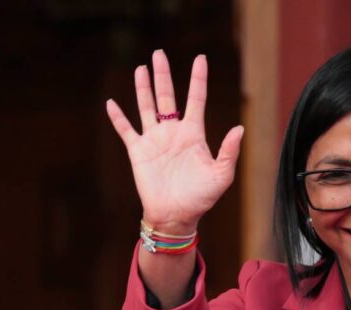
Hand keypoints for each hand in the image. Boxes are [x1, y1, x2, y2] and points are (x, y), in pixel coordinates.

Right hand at [106, 49, 242, 232]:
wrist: (176, 215)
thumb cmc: (201, 198)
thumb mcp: (221, 175)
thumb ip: (229, 151)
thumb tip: (239, 129)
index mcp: (194, 134)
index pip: (196, 99)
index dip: (198, 78)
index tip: (200, 58)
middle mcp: (173, 132)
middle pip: (167, 96)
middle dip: (163, 75)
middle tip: (159, 53)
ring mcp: (155, 140)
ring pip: (147, 106)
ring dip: (143, 88)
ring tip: (141, 67)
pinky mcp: (138, 151)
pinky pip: (126, 130)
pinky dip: (118, 117)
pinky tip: (111, 103)